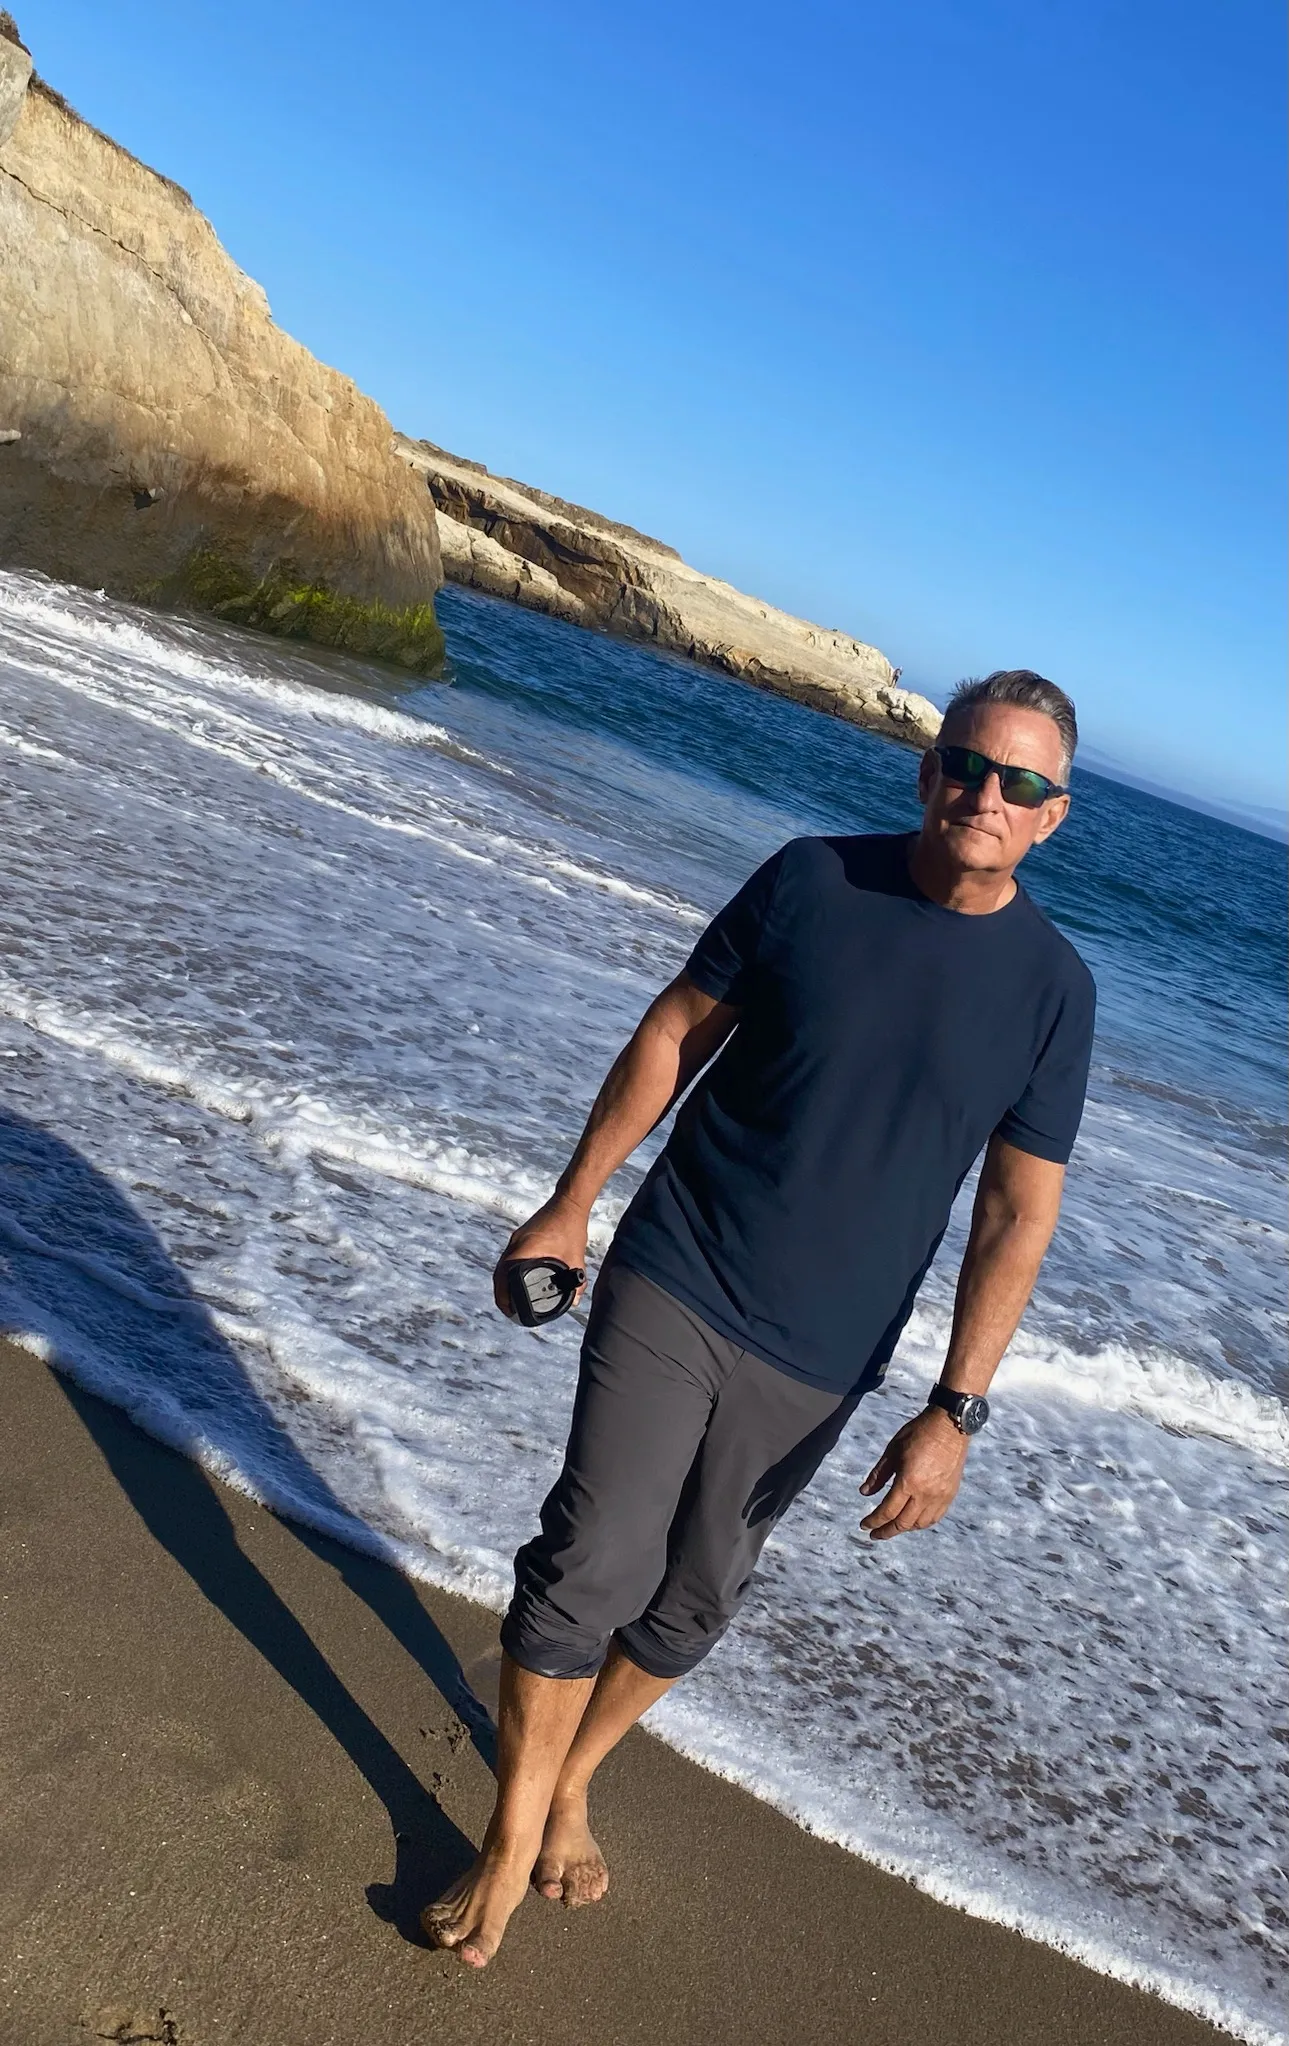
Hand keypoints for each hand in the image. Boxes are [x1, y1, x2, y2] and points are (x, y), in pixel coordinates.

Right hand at [492, 1193, 589, 1317]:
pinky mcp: (520, 1237)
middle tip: (508, 1310)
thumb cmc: (571, 1227)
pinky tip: (516, 1280)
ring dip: (504, 1282)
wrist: (568, 1202)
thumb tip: (574, 1302)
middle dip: (501, 1293)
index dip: (503, 1296)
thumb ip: (576, 1281)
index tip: (508, 1310)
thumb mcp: (575, 1257)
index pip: (504, 1277)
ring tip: (510, 1299)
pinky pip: (509, 1257)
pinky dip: (509, 1271)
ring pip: (503, 1265)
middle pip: (500, 1273)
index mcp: (525, 1249)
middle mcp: (516, 1244)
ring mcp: (516, 1239)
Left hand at [858, 1408, 968, 1540]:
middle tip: (875, 1534)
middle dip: (886, 1531)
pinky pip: (935, 1517)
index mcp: (908, 1482)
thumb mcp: (892, 1451)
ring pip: (920, 1524)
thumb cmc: (918, 1434)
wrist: (950, 1425)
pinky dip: (922, 1523)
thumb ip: (878, 1475)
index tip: (864, 1526)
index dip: (873, 1521)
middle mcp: (926, 1494)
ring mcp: (941, 1496)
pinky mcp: (950, 1494)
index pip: (887, 1511)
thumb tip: (864, 1493)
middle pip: (903, 1523)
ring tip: (892, 1527)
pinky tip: (914, 1521)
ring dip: (904, 1528)